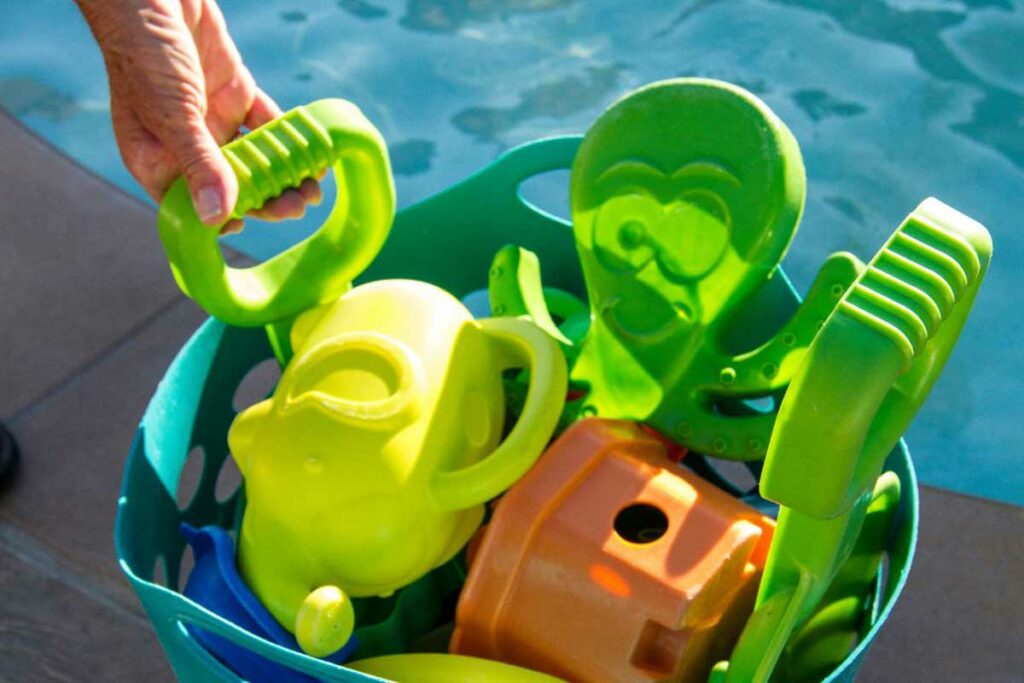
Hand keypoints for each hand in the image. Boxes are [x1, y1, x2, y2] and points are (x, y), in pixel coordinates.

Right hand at [77, 0, 320, 232]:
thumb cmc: (145, 51)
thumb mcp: (173, 114)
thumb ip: (200, 164)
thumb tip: (216, 217)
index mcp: (156, 157)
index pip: (190, 204)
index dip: (220, 219)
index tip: (249, 225)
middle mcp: (185, 143)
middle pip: (231, 185)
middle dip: (265, 200)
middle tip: (298, 206)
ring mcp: (212, 117)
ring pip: (253, 158)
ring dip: (282, 174)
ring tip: (311, 189)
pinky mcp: (235, 92)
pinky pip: (266, 123)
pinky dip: (288, 138)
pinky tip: (312, 154)